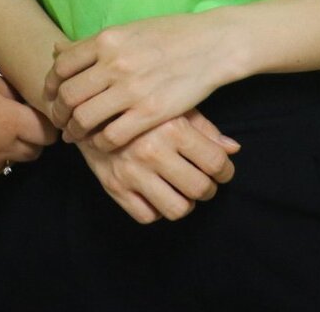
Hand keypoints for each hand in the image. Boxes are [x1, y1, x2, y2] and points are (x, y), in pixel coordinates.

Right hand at [0, 66, 55, 188]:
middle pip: (33, 153)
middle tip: (12, 124)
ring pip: (6, 165)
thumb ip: (6, 89)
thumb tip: (23, 98)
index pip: (48, 134)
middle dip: (29, 140)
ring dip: (2, 152)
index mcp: (6, 120)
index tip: (38, 119)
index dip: (47, 126)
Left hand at [46, 12, 247, 149]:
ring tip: (76, 134)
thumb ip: (93, 43)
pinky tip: (102, 141)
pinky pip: (110, 136)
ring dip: (74, 131)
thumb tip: (57, 51)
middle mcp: (114, 63)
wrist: (212, 45)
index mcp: (107, 39)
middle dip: (58, 113)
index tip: (53, 96)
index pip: (62, 67)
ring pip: (84, 119)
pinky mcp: (149, 112)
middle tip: (61, 121)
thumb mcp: (129, 30)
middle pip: (68, 95)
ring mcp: (131, 89)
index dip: (51, 86)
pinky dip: (99, 143)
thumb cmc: (171, 35)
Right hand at [79, 110, 240, 223]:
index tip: (222, 170)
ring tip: (183, 191)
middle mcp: (153, 151)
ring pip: (177, 209)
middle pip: (200, 189)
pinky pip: (147, 216)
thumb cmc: (138, 104)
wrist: (85, 106)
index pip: (215, 162)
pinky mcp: (114, 187)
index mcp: (172, 127)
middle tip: (206, 182)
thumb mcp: (172, 106)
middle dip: (209, 189)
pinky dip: (157, 210)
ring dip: (186, 203)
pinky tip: (158, 194)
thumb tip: (233, 149)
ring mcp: (132, 171)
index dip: (225, 171)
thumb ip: (204, 128)